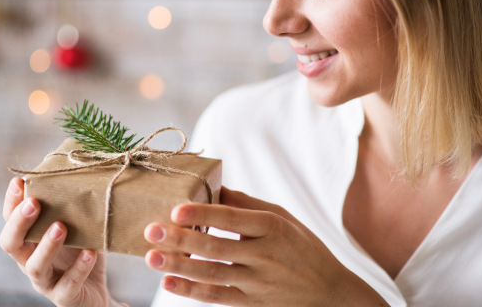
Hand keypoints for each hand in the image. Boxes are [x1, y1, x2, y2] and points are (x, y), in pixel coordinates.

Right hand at [0, 177, 114, 306]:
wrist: (95, 295)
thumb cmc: (82, 253)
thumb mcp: (77, 227)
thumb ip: (72, 207)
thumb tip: (78, 170)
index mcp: (28, 242)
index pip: (10, 221)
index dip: (11, 203)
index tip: (19, 181)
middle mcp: (29, 261)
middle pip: (11, 244)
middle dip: (19, 223)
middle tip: (34, 203)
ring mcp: (45, 282)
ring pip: (35, 267)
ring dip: (46, 246)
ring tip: (61, 227)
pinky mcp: (64, 297)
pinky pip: (68, 285)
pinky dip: (79, 268)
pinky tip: (90, 252)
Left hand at [144, 187, 388, 305]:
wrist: (330, 294)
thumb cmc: (304, 248)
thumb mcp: (284, 218)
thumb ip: (248, 204)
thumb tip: (214, 187)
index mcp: (274, 228)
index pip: (233, 219)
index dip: (203, 214)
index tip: (176, 208)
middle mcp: (266, 255)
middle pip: (217, 248)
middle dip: (181, 239)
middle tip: (151, 230)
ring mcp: (259, 283)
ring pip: (213, 274)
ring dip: (179, 266)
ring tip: (151, 257)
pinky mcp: (252, 303)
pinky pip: (218, 297)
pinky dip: (192, 291)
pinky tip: (169, 283)